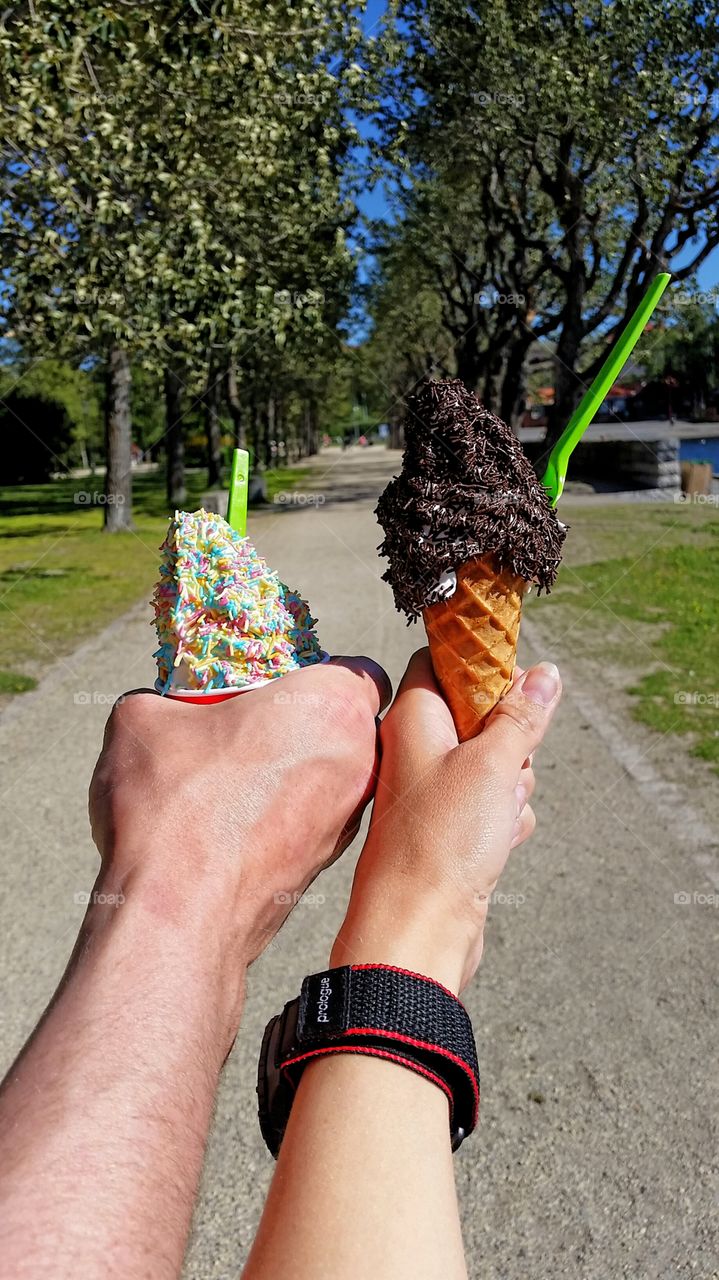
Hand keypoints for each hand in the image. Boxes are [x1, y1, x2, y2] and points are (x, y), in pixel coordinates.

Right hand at [89, 656, 390, 975]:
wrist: (178, 916)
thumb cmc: (174, 805)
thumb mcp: (143, 720)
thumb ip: (163, 700)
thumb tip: (157, 710)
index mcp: (331, 706)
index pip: (361, 671)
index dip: (322, 673)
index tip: (279, 684)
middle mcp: (358, 763)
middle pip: (348, 727)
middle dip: (306, 724)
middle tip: (249, 727)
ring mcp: (348, 821)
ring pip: (332, 778)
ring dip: (294, 773)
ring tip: (233, 780)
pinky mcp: (327, 867)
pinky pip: (313, 824)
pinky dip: (283, 818)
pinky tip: (230, 826)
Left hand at [331, 649, 560, 993]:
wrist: (418, 929)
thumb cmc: (440, 839)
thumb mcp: (492, 763)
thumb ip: (521, 715)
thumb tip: (545, 673)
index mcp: (412, 719)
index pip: (441, 663)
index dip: (480, 664)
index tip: (515, 680)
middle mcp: (418, 750)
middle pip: (481, 715)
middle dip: (512, 738)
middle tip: (507, 763)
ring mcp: (436, 792)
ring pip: (496, 764)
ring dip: (514, 784)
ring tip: (498, 810)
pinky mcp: (453, 829)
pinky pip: (496, 807)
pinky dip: (507, 821)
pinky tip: (499, 842)